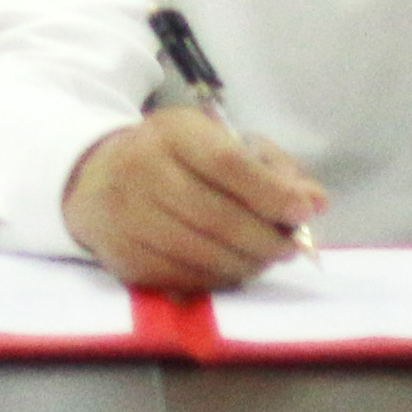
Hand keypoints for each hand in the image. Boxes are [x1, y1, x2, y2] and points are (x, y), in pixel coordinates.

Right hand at [59, 109, 325, 291]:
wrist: (95, 178)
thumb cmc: (172, 157)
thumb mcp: (215, 141)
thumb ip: (271, 168)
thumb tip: (315, 201)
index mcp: (172, 132)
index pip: (226, 164)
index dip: (270, 192)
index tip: (304, 212)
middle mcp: (142, 171)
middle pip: (218, 216)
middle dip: (265, 238)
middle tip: (290, 246)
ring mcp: (128, 218)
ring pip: (203, 254)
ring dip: (247, 263)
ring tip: (264, 257)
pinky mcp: (124, 258)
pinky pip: (185, 278)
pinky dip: (218, 278)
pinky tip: (231, 266)